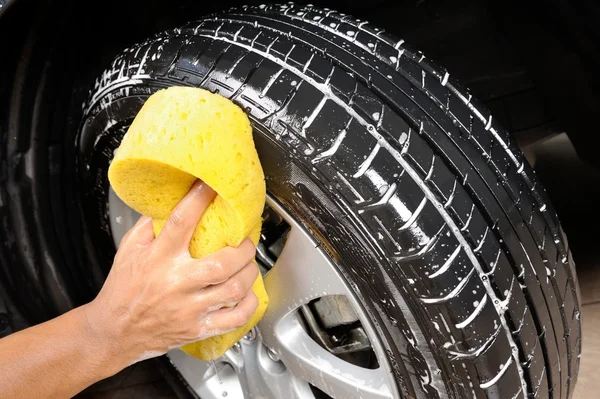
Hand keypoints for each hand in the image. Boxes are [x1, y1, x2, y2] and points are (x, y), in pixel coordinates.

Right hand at [83, 180, 258, 366]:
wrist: (114, 332)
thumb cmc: (122, 290)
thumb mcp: (128, 250)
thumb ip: (150, 225)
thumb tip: (172, 201)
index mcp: (158, 258)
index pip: (182, 221)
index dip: (200, 199)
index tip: (213, 187)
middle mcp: (176, 282)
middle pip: (222, 263)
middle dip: (243, 248)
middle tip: (246, 240)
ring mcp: (188, 308)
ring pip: (233, 289)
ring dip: (249, 273)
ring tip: (248, 264)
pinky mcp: (197, 328)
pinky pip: (234, 319)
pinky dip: (248, 305)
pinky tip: (247, 294)